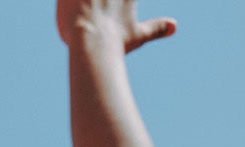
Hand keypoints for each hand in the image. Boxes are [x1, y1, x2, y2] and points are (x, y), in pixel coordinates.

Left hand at [56, 0, 176, 50]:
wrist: (93, 45)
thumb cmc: (115, 43)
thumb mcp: (138, 35)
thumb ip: (156, 28)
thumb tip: (175, 26)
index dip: (125, 2)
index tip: (113, 8)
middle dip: (103, 3)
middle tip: (102, 8)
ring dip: (89, 3)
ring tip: (90, 8)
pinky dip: (69, 2)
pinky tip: (74, 5)